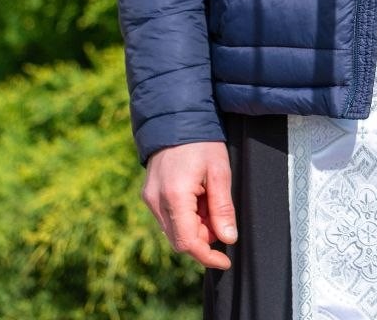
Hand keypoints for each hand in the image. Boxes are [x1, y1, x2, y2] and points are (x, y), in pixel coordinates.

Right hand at [142, 141, 235, 268]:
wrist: (176, 115)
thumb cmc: (201, 141)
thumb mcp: (219, 171)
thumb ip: (222, 207)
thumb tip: (228, 239)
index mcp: (174, 196)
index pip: (187, 243)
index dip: (207, 256)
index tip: (225, 260)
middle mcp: (156, 201)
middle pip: (179, 240)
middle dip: (203, 237)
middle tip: (219, 216)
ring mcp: (149, 197)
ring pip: (173, 230)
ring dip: (194, 226)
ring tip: (208, 199)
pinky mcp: (148, 194)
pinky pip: (166, 217)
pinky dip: (184, 216)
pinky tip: (196, 197)